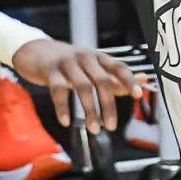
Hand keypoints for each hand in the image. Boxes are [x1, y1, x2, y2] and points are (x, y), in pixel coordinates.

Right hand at [11, 39, 139, 132]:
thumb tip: (144, 79)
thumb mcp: (93, 67)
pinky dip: (63, 107)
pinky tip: (66, 121)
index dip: (130, 80)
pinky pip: (58, 89)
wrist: (36, 50)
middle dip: (109, 104)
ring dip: (90, 110)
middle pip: (103, 80)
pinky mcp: (50, 71)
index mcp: (100, 57)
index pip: (119, 67)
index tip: (138, 95)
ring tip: (94, 129)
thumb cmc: (70, 62)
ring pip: (83, 87)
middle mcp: (87, 58)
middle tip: (112, 126)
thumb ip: (116, 77)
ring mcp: (68, 63)